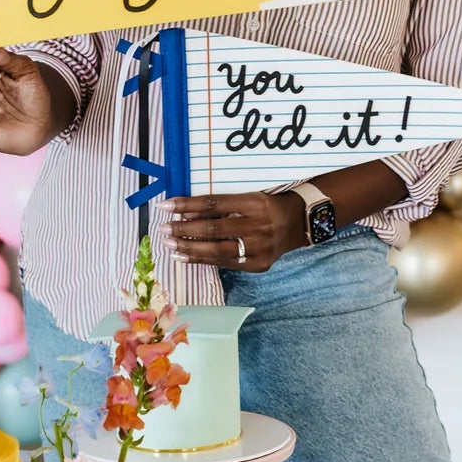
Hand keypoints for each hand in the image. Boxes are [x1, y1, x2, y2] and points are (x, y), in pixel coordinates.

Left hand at [161, 190, 307, 272]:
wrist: (298, 223)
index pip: (213, 204)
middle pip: (214, 229)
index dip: (187, 204)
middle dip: (185, 230)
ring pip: (218, 251)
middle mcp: (258, 226)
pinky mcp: (259, 264)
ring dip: (190, 249)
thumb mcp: (246, 198)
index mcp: (253, 203)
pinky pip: (225, 263)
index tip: (165, 205)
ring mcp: (260, 248)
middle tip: (163, 229)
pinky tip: (185, 257)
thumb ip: (219, 206)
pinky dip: (203, 260)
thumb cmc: (266, 206)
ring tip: (170, 246)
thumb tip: (185, 213)